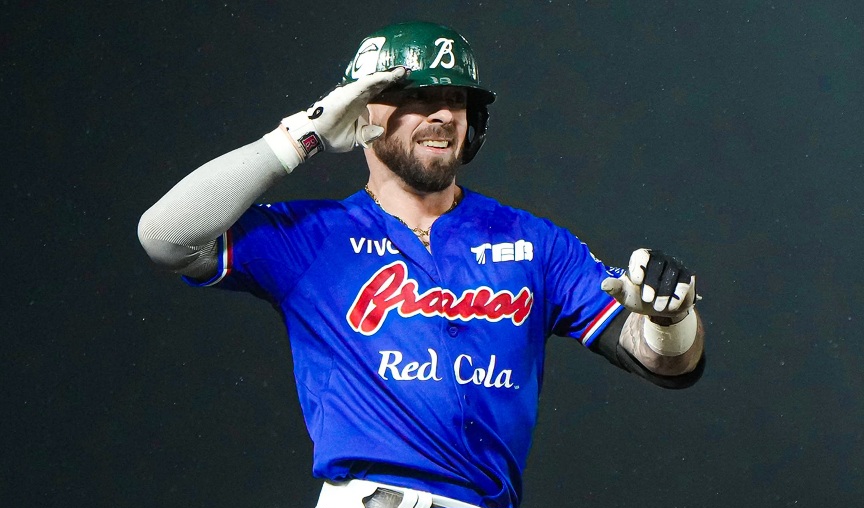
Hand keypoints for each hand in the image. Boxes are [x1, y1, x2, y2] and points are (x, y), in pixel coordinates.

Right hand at [282, 67, 406, 157]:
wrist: (317, 137)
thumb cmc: (333, 136)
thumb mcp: (356, 138)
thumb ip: (368, 134)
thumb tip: (380, 130)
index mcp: (361, 105)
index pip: (380, 94)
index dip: (392, 89)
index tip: (406, 85)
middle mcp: (358, 97)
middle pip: (379, 85)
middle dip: (393, 79)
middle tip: (408, 72)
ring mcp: (353, 94)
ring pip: (373, 82)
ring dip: (388, 76)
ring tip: (402, 71)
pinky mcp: (347, 94)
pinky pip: (364, 85)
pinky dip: (376, 80)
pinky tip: (388, 76)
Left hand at [601, 248, 696, 319]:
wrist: (659, 309)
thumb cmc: (638, 297)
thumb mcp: (625, 295)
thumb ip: (615, 288)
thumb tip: (603, 284)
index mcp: (642, 258)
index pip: (641, 255)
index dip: (639, 266)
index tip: (636, 281)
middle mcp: (659, 258)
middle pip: (657, 264)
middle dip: (652, 283)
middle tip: (647, 299)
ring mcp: (675, 266)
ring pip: (672, 273)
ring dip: (665, 292)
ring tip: (657, 308)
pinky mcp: (687, 277)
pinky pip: (684, 282)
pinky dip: (678, 295)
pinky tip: (670, 307)